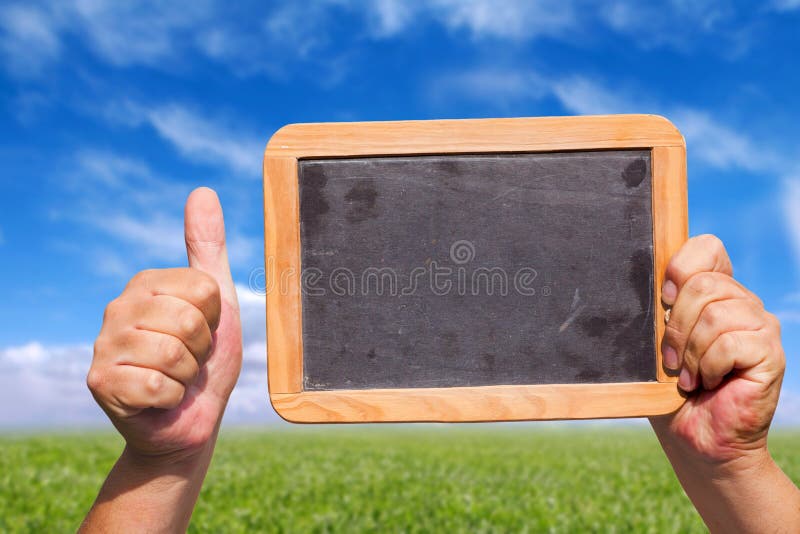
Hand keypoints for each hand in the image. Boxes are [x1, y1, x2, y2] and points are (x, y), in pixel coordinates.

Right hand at [87, 187, 241, 458]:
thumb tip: (203, 190)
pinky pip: (157, 384)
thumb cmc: (205, 361)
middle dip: (201, 349)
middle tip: (189, 359)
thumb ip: (208, 248)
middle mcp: (118, 307)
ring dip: (187, 374)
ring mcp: (104, 343)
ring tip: (175, 377)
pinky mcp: (100, 381)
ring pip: (174, 353)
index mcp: (147, 283)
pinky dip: (171, 398)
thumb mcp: (218, 303)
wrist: (189, 421)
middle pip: (189, 319)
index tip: (203, 332)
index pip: (204, 289)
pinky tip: (158, 398)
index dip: (214, 318)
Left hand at [651, 234, 784, 463]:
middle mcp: (743, 302)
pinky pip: (730, 343)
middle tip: (671, 359)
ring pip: (715, 314)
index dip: (680, 267)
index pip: (707, 248)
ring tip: (689, 377)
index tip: (663, 301)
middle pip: (704, 283)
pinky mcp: (770, 353)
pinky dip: (708, 367)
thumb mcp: (657, 343)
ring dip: (690, 352)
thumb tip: (637, 281)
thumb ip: (657, 309)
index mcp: (716, 292)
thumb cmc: (672, 390)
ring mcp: (761, 326)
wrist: (697, 437)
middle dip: (676, 325)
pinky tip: (707, 383)